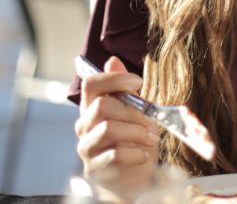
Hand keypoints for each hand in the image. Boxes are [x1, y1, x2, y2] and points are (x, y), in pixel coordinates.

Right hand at [75, 56, 160, 195]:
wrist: (131, 177)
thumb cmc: (133, 140)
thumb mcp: (135, 112)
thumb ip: (124, 89)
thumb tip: (113, 60)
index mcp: (92, 106)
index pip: (91, 84)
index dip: (114, 79)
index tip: (138, 82)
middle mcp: (84, 124)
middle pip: (102, 105)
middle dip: (133, 111)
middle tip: (152, 121)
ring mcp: (87, 147)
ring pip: (108, 128)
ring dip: (136, 132)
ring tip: (151, 138)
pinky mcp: (94, 168)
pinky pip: (113, 155)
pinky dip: (135, 153)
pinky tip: (144, 154)